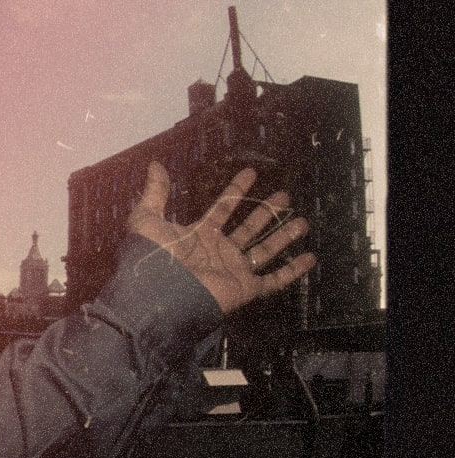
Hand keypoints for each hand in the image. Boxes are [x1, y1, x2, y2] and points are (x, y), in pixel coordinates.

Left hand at [128, 161, 315, 314]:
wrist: (159, 293)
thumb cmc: (151, 256)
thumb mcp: (147, 219)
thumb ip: (155, 193)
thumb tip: (155, 164)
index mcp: (199, 235)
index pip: (222, 208)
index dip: (235, 190)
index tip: (250, 173)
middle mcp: (219, 251)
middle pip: (248, 227)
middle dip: (266, 212)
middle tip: (284, 196)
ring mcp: (234, 269)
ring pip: (265, 249)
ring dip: (284, 236)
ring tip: (302, 222)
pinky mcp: (245, 287)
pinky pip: (274, 279)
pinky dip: (293, 271)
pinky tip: (310, 258)